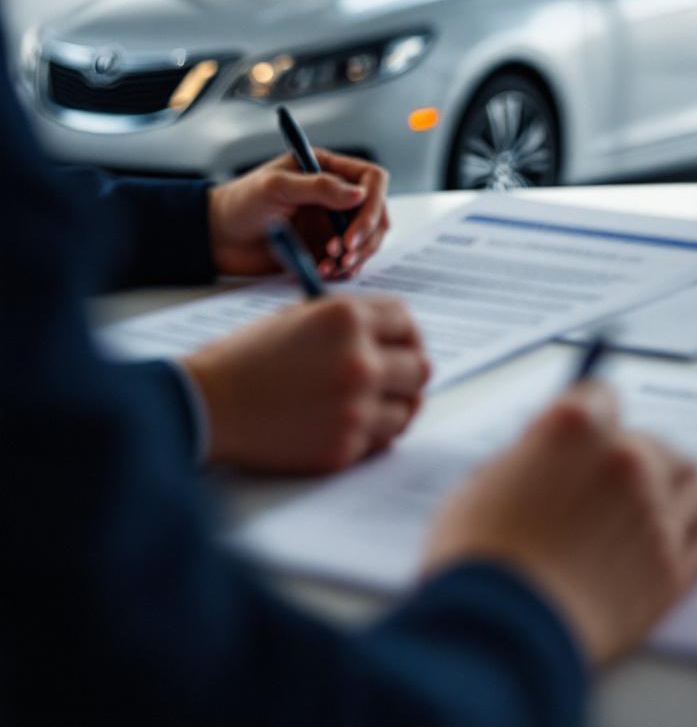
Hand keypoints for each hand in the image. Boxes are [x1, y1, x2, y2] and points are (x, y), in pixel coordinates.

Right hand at [181, 295, 429, 472]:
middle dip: (408, 371)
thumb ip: (349, 323)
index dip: (406, 333)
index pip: (406, 321)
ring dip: (392, 406)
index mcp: (346, 318)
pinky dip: (369, 434)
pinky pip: (380, 440)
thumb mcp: (297, 318)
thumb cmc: (246, 359)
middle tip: (393, 378)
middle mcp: (360, 360)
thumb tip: (392, 336)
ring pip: (408, 409)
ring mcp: (355, 407)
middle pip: (421, 367)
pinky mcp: (344, 447)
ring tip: (365, 404)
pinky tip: (343, 424)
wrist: (206, 405)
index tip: (402, 344)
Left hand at [208, 151, 389, 278]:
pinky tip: (323, 272)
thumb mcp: (275, 187)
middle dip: (366, 237)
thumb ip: (318, 188)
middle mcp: (336, 195)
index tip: (354, 232)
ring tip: (331, 265)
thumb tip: (360, 194)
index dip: (372, 206)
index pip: (372, 180)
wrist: (216, 238)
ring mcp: (332, 223)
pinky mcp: (325, 249)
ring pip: (367, 240)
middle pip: (377, 213)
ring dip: (356, 256)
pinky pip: (348, 261)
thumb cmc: (239, 203)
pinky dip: (342, 270)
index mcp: (328, 169)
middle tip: (342, 255)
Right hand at [424, 382, 696, 665]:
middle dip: (637, 454)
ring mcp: (656, 515)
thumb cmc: (480, 557)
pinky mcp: (673, 570)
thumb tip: (542, 460)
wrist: (500, 633)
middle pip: (656, 441)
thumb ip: (528, 459)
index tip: (591, 426)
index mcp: (577, 428)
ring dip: (682, 487)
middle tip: (620, 477)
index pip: (603, 395)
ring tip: (672, 498)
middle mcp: (626, 461)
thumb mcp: (482, 483)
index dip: (591, 412)